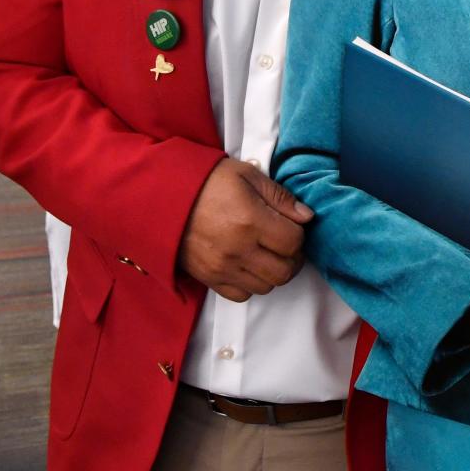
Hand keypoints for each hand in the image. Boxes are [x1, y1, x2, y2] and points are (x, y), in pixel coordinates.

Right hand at [179, 158, 312, 301]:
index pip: (294, 241)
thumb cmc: (206, 181)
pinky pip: (241, 295)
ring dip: (273, 271)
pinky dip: (251, 283)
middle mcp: (238, 249)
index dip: (298, 233)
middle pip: (284, 271)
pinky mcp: (209, 278)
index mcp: (250, 220)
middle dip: (292, 258)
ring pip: (266, 286)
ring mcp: (222, 267)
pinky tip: (248, 264)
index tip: (291, 225)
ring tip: (266, 252)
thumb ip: (279, 196)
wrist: (163, 196)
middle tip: (285, 243)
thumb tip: (307, 216)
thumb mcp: (247, 175)